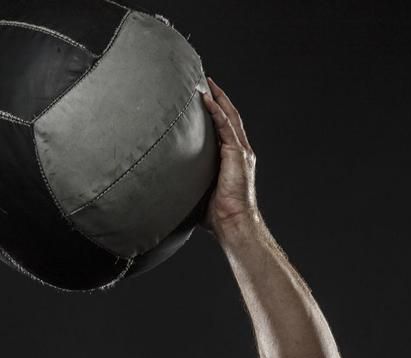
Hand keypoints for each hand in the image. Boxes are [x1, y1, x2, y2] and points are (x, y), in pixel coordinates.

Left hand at [199, 78, 260, 238]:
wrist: (233, 223)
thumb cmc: (218, 216)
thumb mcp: (202, 192)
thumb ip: (192, 181)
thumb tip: (170, 181)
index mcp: (234, 159)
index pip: (226, 129)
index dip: (217, 112)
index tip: (206, 98)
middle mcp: (240, 152)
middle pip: (230, 116)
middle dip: (218, 98)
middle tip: (205, 82)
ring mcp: (240, 151)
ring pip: (229, 116)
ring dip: (217, 98)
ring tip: (205, 83)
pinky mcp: (237, 154)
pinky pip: (226, 126)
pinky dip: (216, 111)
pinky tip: (206, 99)